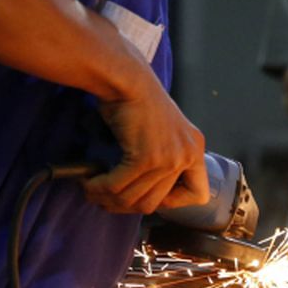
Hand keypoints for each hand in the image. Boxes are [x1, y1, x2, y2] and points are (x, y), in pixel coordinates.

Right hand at [83, 80, 207, 213]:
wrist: (128, 80)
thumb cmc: (139, 101)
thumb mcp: (164, 133)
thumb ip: (163, 160)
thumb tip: (141, 194)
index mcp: (195, 148)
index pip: (198, 194)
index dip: (173, 202)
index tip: (148, 194)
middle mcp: (187, 155)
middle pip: (155, 203)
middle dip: (126, 206)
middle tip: (107, 199)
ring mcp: (168, 158)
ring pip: (135, 199)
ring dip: (109, 199)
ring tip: (94, 191)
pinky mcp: (146, 158)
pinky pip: (118, 186)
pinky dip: (99, 188)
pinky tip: (90, 183)